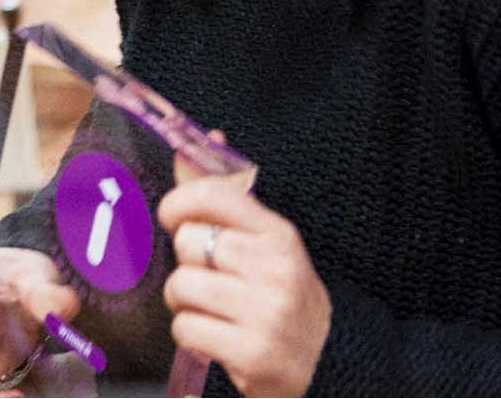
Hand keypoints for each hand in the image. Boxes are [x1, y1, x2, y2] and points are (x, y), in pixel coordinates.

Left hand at [157, 175, 330, 396]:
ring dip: (183, 302)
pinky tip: (215, 337)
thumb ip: (227, 196)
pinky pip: (186, 328)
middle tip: (209, 279)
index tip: (172, 216)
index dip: (178, 202)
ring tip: (210, 309)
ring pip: (181, 286)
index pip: (214, 196)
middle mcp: (277, 269)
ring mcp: (267, 312)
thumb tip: (210, 136)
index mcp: (279, 235)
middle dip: (187, 263)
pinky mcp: (254, 353)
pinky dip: (190, 335)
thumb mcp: (265, 245)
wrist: (328, 364)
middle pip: (188, 243)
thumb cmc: (281, 296)